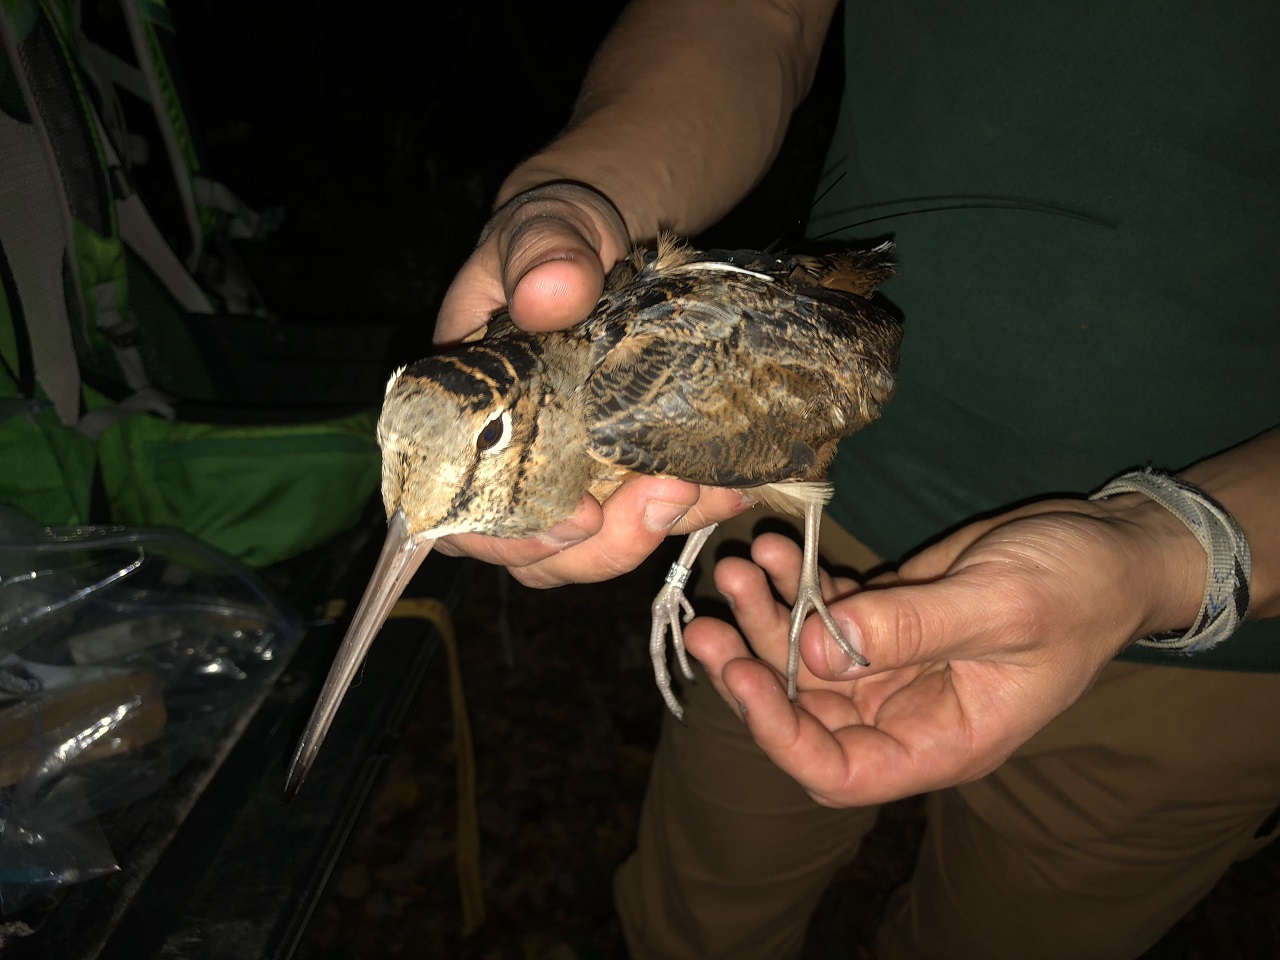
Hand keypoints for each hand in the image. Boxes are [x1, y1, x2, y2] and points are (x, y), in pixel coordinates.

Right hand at [432, 182, 749, 586]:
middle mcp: (507, 466)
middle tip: (670, 495)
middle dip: (607, 546)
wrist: (604, 241)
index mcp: (459, 421)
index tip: (581, 517)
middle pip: (538, 553)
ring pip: (597, 549)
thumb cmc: (551, 238)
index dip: (512, 537)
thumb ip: (540, 252)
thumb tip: (550, 292)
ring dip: (659, 532)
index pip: (459, 514)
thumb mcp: (541, 229)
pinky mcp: (623, 475)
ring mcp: (570, 478)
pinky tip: (734, 480)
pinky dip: (694, 510)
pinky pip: (651, 517)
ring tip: (713, 486)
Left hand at [684, 496, 1204, 805]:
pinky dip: (797, 583)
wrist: (1110, 546)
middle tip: (713, 611)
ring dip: (767, 613)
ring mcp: (894, 664)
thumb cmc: (1079, 588)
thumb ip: (910, 630)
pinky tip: (780, 549)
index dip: (779, 735)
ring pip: (804, 655)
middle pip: (805, 709)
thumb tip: (812, 650)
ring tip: (742, 563)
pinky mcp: (888, 619)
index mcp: (942, 741)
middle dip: (753, 662)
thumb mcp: (1002, 606)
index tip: (739, 675)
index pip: (838, 772)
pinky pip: (826, 611)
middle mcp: (908, 713)